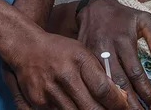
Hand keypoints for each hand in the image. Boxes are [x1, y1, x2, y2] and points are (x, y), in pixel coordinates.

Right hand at [3, 29, 127, 108]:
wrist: (26, 48)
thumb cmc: (59, 50)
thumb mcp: (83, 53)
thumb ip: (101, 74)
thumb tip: (120, 97)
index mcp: (79, 60)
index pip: (103, 89)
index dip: (117, 103)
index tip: (124, 107)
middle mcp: (64, 76)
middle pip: (90, 107)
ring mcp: (50, 91)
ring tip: (96, 109)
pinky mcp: (38, 102)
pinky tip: (78, 108)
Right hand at [77, 0, 150, 109]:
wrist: (94, 8)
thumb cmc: (123, 16)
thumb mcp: (143, 18)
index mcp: (123, 40)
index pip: (135, 72)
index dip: (146, 91)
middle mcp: (106, 49)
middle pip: (119, 82)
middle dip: (131, 103)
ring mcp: (92, 55)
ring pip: (103, 84)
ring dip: (114, 102)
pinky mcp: (82, 58)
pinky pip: (90, 80)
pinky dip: (99, 94)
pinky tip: (107, 104)